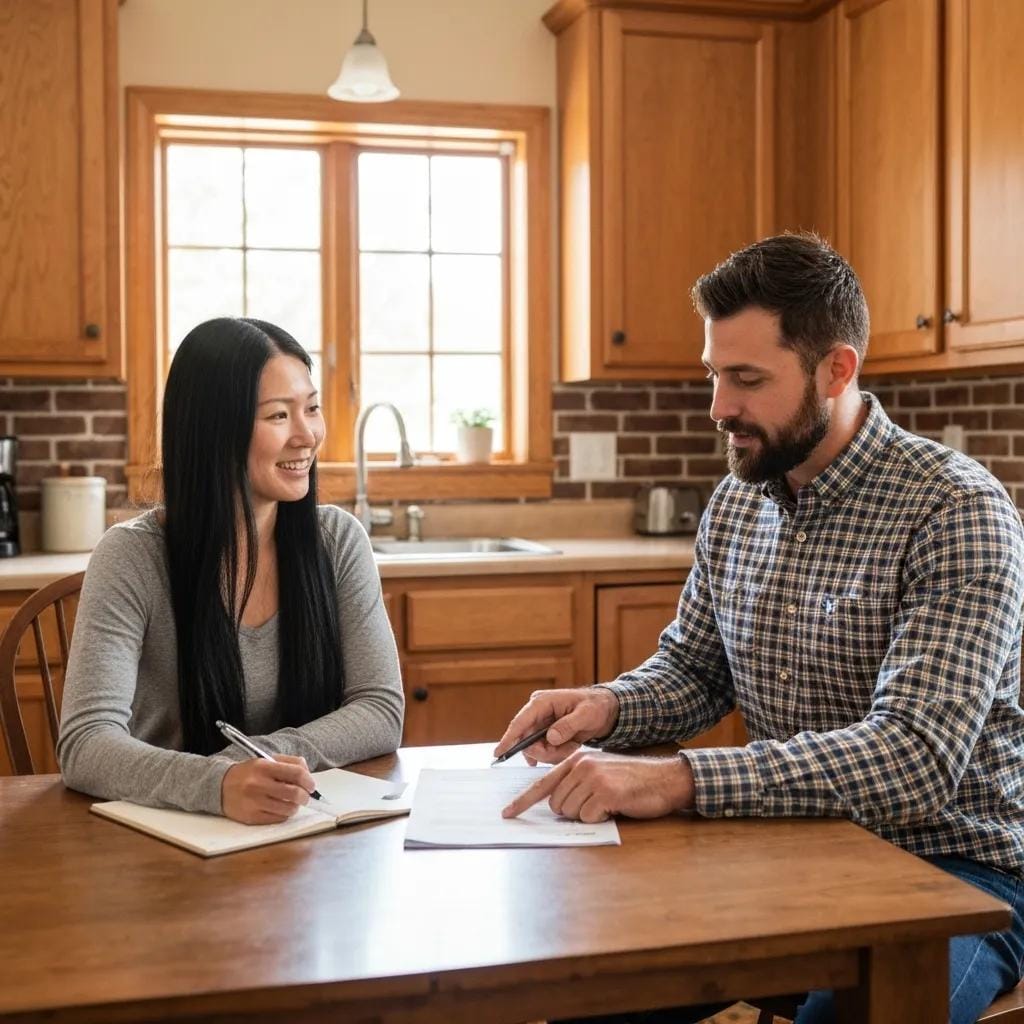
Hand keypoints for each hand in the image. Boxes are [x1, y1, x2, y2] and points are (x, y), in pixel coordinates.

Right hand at [221, 755, 315, 823]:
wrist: (219, 786)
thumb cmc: (248, 773)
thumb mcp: (266, 760)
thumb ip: (289, 763)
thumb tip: (308, 774)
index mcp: (264, 767)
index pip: (296, 773)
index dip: (308, 781)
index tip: (311, 785)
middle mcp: (258, 784)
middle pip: (294, 793)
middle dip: (305, 796)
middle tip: (305, 797)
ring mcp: (254, 802)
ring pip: (288, 809)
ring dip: (295, 807)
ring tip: (292, 803)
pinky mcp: (251, 817)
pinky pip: (277, 819)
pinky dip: (283, 814)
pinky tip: (280, 808)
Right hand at [493, 687, 620, 764]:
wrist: (603, 710)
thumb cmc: (595, 706)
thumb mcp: (586, 714)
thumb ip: (568, 725)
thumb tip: (550, 737)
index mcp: (542, 702)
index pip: (520, 722)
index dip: (509, 738)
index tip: (499, 753)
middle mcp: (536, 712)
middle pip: (528, 741)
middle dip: (546, 751)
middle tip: (567, 749)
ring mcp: (540, 724)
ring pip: (537, 749)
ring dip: (555, 753)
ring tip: (573, 744)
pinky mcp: (544, 734)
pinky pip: (544, 751)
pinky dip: (557, 754)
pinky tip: (570, 746)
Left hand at [501, 750, 694, 821]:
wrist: (664, 779)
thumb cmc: (631, 782)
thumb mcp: (600, 773)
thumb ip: (576, 782)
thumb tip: (555, 804)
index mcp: (576, 760)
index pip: (542, 783)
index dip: (522, 801)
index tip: (507, 814)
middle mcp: (581, 765)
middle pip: (556, 804)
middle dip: (572, 811)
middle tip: (595, 804)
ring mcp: (593, 777)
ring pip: (570, 812)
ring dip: (587, 815)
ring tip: (607, 803)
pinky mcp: (605, 792)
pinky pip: (588, 817)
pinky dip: (600, 818)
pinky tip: (615, 807)